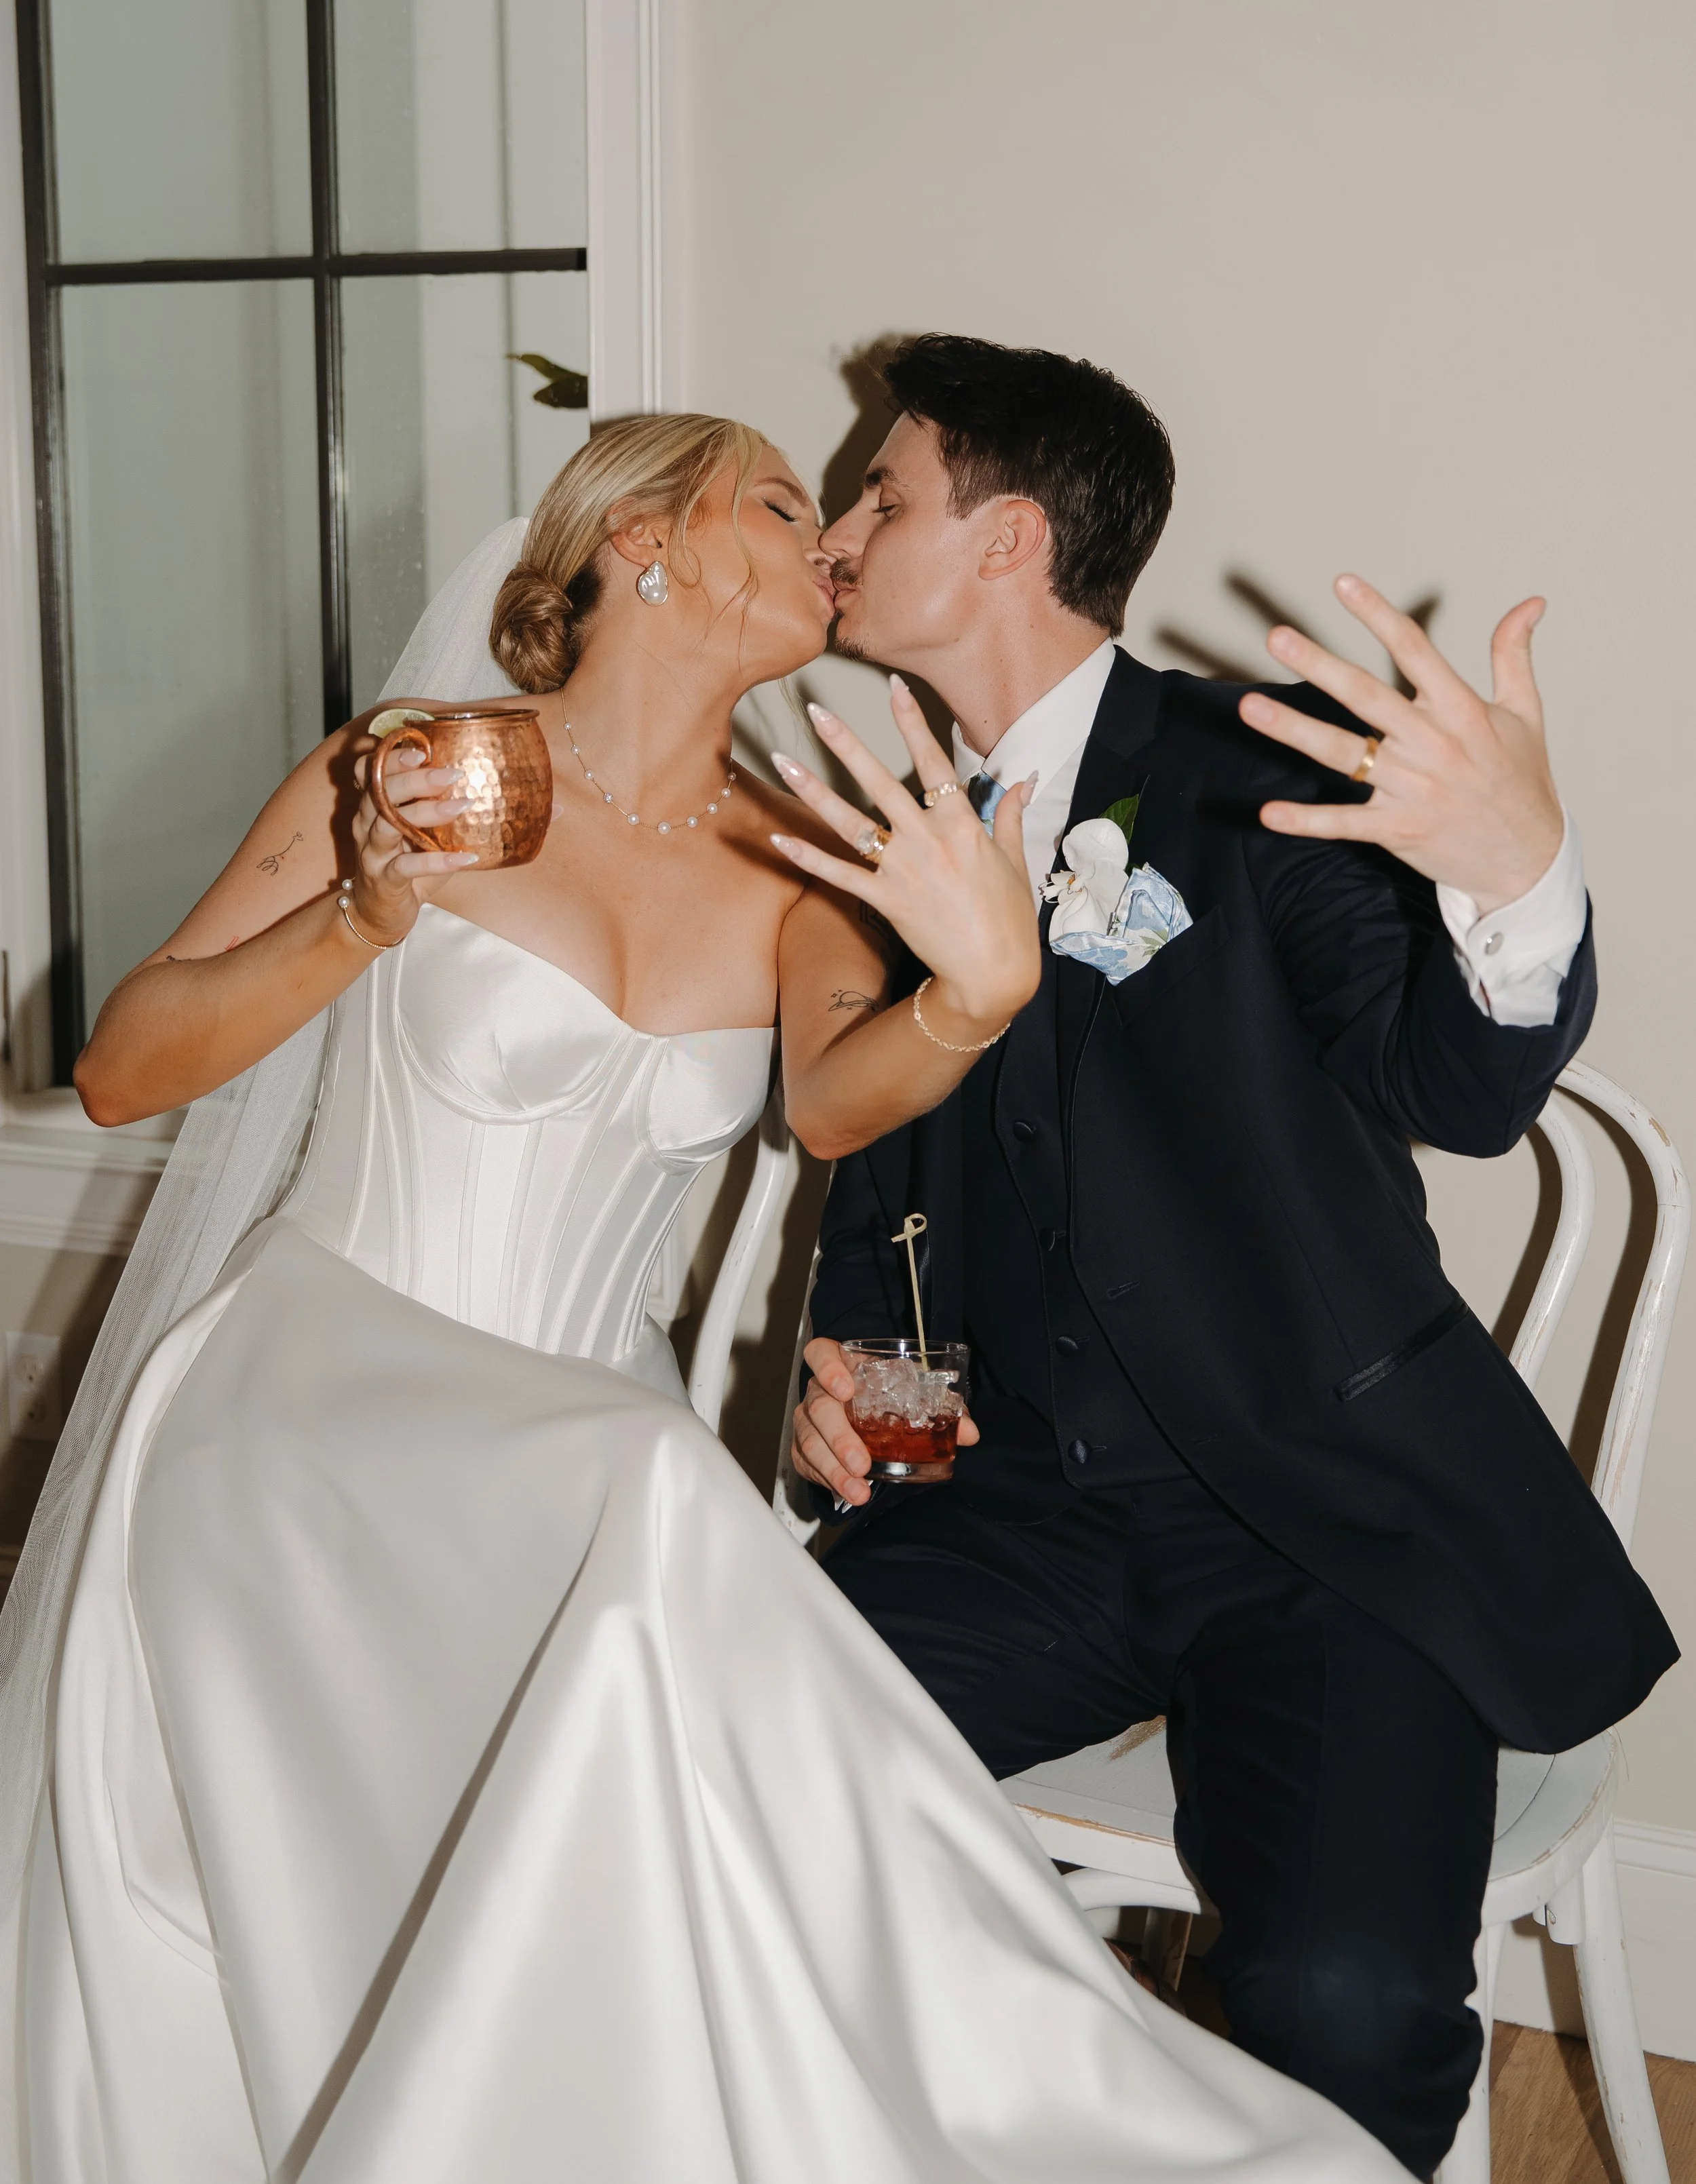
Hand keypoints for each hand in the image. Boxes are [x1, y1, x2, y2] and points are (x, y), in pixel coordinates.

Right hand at [345, 741, 480, 944]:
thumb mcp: (443, 834)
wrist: (382, 912)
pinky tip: (464, 858)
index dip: (393, 753)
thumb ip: (482, 815)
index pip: (373, 767)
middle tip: (452, 773)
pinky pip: (405, 867)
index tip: (424, 748)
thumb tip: (554, 808)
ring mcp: (372, 850)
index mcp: (380, 801)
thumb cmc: (413, 864)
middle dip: (415, 777)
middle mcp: (368, 820)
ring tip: (461, 806)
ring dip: (425, 812)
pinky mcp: (382, 879)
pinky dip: (435, 862)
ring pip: (387, 822)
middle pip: (380, 788)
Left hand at [766, 677, 1042, 1035]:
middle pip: (881, 780)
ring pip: (850, 821)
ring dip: (814, 790)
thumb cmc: (1009, 916)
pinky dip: (808, 858)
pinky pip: (839, 875)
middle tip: (816, 710)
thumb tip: (1026, 779)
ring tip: (783, 760)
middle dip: (846, 742)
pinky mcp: (885, 900)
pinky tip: (777, 838)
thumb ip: (1012, 814)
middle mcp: (928, 839)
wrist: (994, 971)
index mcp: (963, 823)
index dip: (913, 721)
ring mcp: (902, 869)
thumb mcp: (1016, 859)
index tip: (894, 687)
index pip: (934, 761)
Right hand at [792, 1337, 978, 1508]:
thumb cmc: (884, 1393)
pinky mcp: (804, 1445)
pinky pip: (806, 1463)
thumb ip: (940, 1407)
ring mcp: (808, 1418)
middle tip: (861, 1462)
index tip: (845, 1389)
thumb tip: (969, 1432)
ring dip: (834, 1469)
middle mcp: (819, 1389)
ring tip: (858, 1489)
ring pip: (810, 1440)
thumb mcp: (911, 1392)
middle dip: (839, 1438)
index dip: (828, 1368)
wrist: (860, 1408)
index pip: (821, 1353)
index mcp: (842, 1363)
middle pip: (818, 1406)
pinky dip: (827, 1480)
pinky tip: (847, 1491)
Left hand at [1239, 576, 1564, 915]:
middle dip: (1318, 665)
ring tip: (1250, 707)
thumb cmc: (1522, 780)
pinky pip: (1344, 822)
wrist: (1528, 858)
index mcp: (1460, 708)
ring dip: (1293, 729)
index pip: (1413, 650)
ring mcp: (1412, 787)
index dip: (1377, 614)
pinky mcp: (1397, 828)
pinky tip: (1269, 813)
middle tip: (1277, 638)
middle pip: (1365, 696)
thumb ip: (1513, 655)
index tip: (1343, 583)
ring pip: (1342, 753)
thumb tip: (1531, 603)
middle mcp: (1431, 743)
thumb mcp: (1525, 713)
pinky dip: (1307, 820)